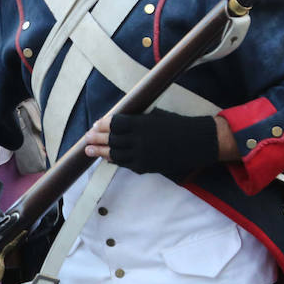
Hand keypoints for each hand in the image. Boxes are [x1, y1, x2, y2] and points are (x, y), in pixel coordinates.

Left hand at [86, 109, 220, 180]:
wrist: (196, 142)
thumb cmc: (177, 125)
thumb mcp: (156, 116)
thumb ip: (137, 120)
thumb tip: (118, 123)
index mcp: (142, 124)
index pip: (116, 124)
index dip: (104, 124)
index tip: (96, 124)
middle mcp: (140, 140)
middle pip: (112, 139)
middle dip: (97, 139)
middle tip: (87, 138)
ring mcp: (142, 155)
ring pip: (116, 154)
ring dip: (101, 152)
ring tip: (89, 151)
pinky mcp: (146, 167)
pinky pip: (126, 164)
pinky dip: (115, 161)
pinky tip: (107, 158)